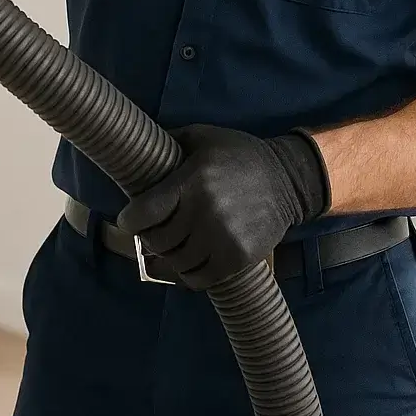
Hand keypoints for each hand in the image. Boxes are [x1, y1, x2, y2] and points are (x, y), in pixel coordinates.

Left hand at [116, 124, 329, 290]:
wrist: (287, 180)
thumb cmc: (239, 155)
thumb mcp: (204, 136)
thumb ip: (171, 141)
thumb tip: (139, 146)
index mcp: (193, 181)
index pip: (144, 213)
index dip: (130, 220)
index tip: (129, 220)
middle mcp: (205, 212)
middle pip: (157, 241)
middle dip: (150, 237)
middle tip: (154, 231)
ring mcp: (222, 239)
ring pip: (176, 263)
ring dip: (170, 256)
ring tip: (174, 245)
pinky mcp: (238, 259)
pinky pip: (198, 279)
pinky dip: (188, 274)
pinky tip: (190, 260)